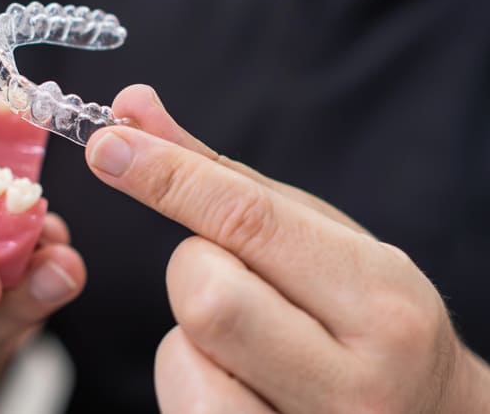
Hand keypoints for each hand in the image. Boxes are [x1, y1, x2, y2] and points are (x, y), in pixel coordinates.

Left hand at [85, 85, 489, 412]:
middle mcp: (355, 385)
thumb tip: (134, 108)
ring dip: (193, 331)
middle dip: (197, 268)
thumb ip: (222, 176)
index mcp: (382, 304)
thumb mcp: (321, 237)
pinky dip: (192, 376)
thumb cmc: (369, 317)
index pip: (250, 222)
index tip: (109, 144)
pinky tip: (242, 380)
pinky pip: (182, 401)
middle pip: (206, 294)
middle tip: (237, 277)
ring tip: (252, 339)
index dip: (169, 176)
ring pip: (182, 354)